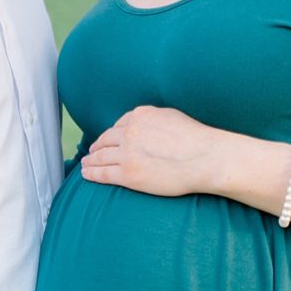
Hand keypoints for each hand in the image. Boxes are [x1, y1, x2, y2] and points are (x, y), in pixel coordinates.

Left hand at [81, 105, 228, 198]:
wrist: (205, 158)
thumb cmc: (197, 140)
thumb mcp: (172, 117)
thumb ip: (154, 119)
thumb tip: (147, 122)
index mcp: (141, 116)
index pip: (119, 125)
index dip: (111, 134)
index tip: (106, 140)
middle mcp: (130, 131)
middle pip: (106, 139)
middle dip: (97, 146)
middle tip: (91, 153)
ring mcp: (127, 153)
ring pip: (101, 156)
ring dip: (91, 160)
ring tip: (86, 164)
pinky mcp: (128, 174)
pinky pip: (103, 173)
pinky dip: (92, 173)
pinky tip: (86, 174)